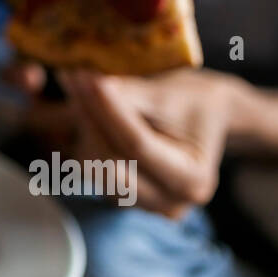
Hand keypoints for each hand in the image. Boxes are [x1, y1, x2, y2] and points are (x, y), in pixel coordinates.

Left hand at [54, 67, 233, 218]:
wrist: (204, 119)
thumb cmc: (193, 103)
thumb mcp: (173, 95)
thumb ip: (131, 93)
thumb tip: (88, 81)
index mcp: (191, 181)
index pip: (137, 145)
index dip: (109, 110)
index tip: (90, 78)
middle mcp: (165, 202)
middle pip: (110, 161)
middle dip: (89, 115)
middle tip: (73, 74)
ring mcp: (138, 203)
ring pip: (92, 163)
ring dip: (81, 120)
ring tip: (75, 79)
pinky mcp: (116, 192)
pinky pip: (88, 163)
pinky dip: (82, 130)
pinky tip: (79, 99)